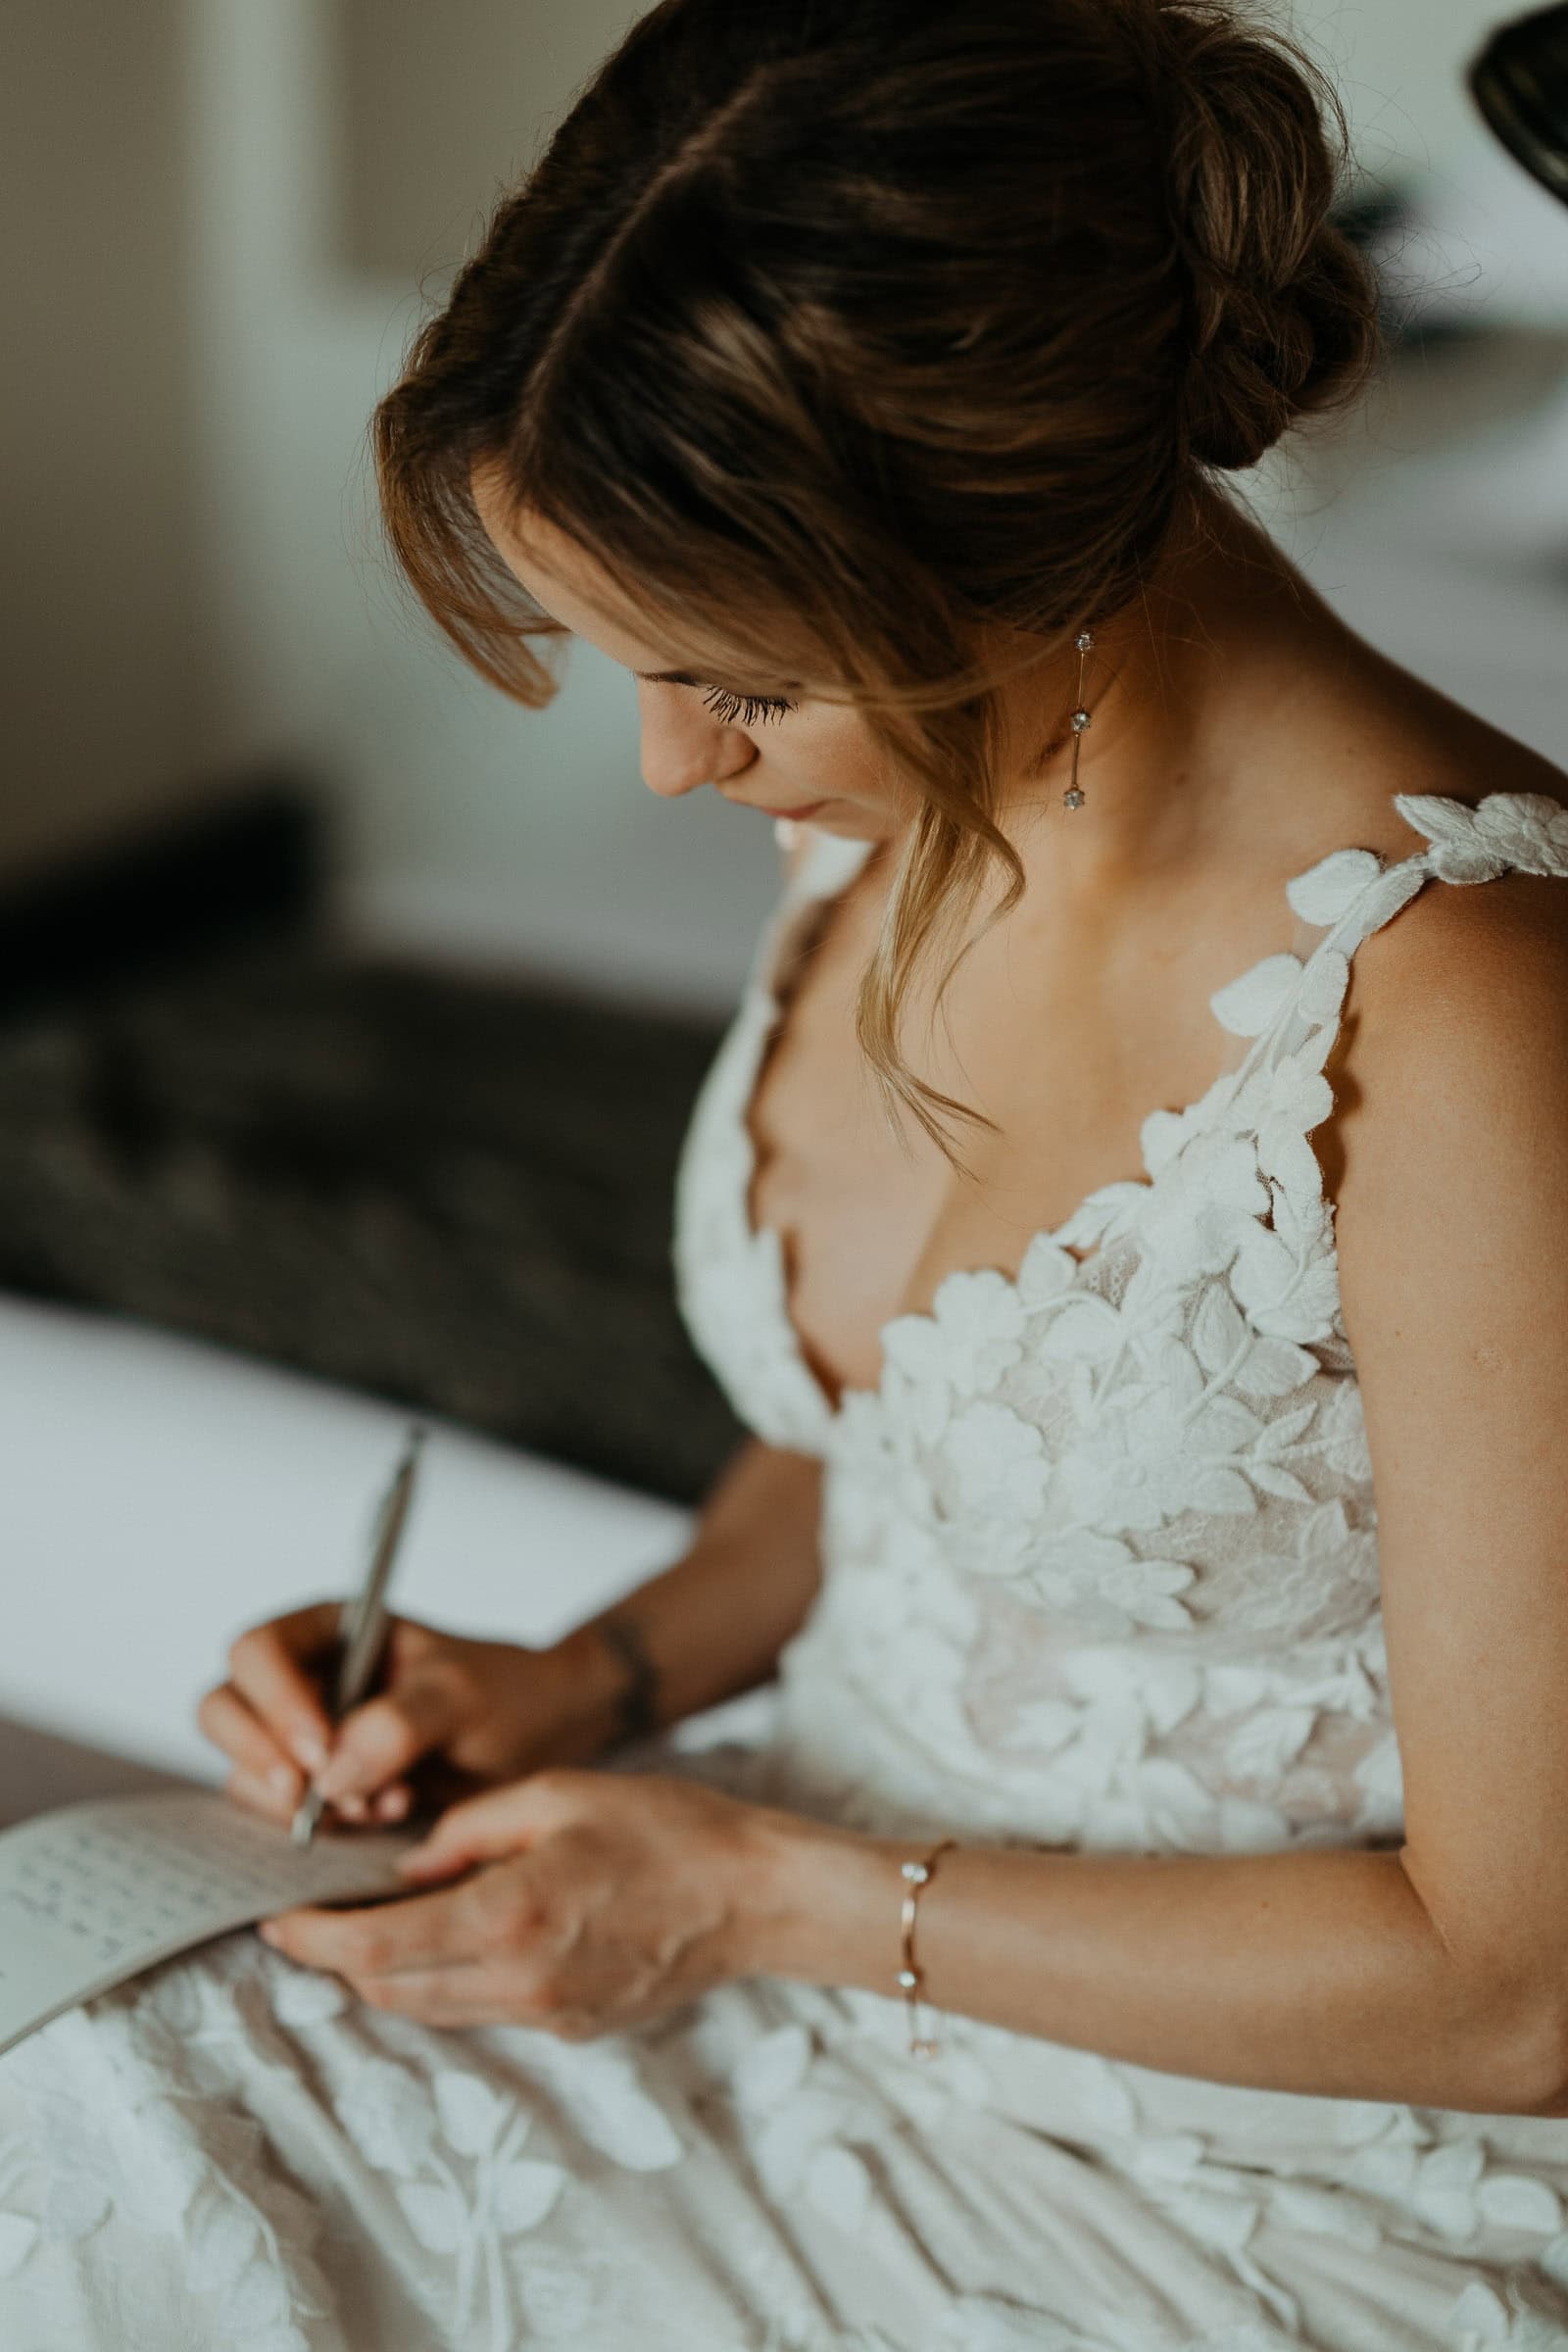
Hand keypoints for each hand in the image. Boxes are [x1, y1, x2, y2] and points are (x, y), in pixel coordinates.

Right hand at [198, 1606, 612, 1830]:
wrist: (543, 1735)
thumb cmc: (506, 1692)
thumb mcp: (463, 1695)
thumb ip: (399, 1723)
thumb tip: (332, 1773)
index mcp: (329, 1629)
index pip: (258, 1652)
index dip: (275, 1703)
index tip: (322, 1751)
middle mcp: (303, 1678)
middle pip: (223, 1710)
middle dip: (264, 1760)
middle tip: (319, 1797)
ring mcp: (302, 1736)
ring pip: (243, 1770)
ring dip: (299, 1802)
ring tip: (382, 1805)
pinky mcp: (316, 1789)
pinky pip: (277, 1814)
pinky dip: (318, 1826)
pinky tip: (384, 1817)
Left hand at [256, 1766, 783, 2036]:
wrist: (756, 1896)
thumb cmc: (670, 1828)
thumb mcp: (558, 1792)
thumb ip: (469, 1828)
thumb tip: (407, 1863)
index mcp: (509, 1914)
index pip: (373, 1948)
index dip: (311, 1937)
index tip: (276, 1915)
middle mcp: (518, 1980)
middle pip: (388, 1989)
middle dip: (340, 1954)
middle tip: (318, 1908)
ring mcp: (546, 2013)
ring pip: (430, 2007)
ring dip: (390, 1969)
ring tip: (380, 1915)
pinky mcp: (569, 2026)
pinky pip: (482, 2008)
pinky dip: (449, 1976)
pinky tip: (460, 1928)